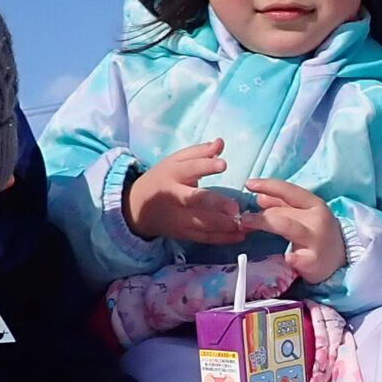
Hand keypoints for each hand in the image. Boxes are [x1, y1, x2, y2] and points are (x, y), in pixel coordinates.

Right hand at [124, 142, 250, 245]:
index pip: (189, 169)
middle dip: (215, 204)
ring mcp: (177, 218)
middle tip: (235, 208)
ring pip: (202, 223)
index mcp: (172, 174)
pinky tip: (239, 236)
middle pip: (194, 200)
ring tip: (245, 224)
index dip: (205, 166)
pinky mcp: (182, 234)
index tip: (223, 164)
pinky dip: (222, 239)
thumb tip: (221, 142)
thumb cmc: (162, 179)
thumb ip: (199, 153)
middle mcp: (174, 197)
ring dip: (224, 225)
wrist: (136, 208)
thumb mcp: (175, 161)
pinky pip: (203, 238)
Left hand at [245, 179, 346, 283]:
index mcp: (314, 204)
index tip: (249, 183)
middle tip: (242, 216)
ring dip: (266, 222)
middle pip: (284, 211)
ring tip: (246, 224)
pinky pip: (300, 258)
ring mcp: (316, 241)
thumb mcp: (305, 214)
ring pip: (288, 227)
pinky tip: (286, 257)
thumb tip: (260, 196)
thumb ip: (283, 205)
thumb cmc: (318, 233)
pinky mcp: (314, 261)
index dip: (268, 185)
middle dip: (261, 213)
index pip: (289, 191)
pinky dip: (292, 258)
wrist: (343, 259)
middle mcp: (317, 220)